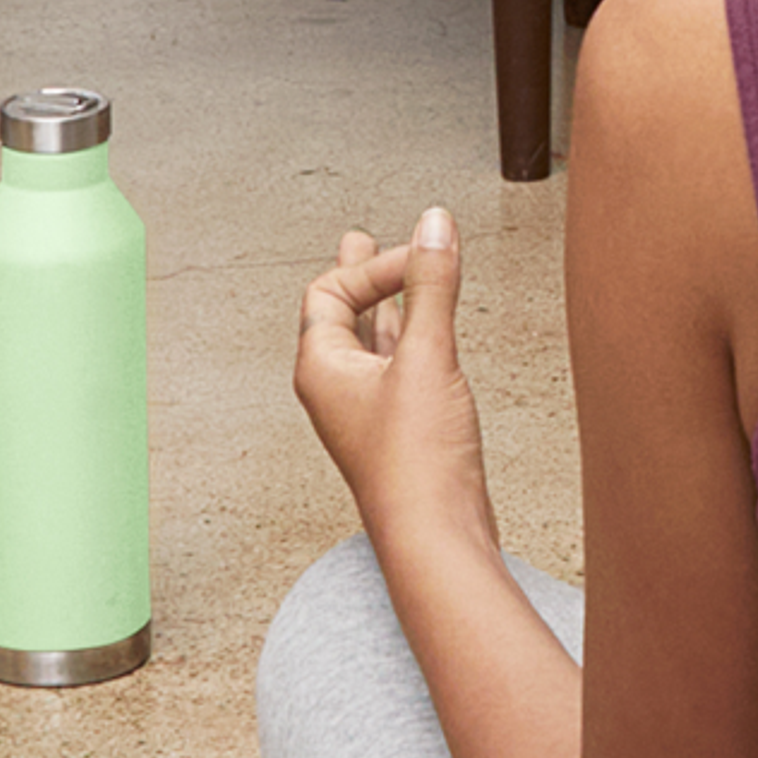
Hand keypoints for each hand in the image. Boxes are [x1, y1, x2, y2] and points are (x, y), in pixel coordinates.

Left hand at [294, 207, 499, 552]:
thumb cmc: (415, 464)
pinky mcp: (402, 426)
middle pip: (341, 315)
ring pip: (373, 341)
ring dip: (389, 305)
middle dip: (361, 276)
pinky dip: (414, 337)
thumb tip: (434, 224)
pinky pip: (400, 366)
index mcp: (321, 368)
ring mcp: (369, 409)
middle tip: (361, 241)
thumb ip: (432, 285)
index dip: (371, 265)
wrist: (435, 533)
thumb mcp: (428, 357)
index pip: (330, 292)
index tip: (420, 256)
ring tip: (398, 278)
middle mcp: (337, 387)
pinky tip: (429, 332)